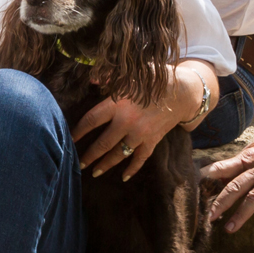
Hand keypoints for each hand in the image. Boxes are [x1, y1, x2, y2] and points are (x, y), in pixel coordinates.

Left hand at [72, 63, 208, 180]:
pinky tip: (124, 177)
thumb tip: (92, 79)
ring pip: (118, 154)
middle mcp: (127, 122)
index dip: (78, 131)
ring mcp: (140, 134)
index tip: (70, 139)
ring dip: (106, 165)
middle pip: (102, 143)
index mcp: (117, 104)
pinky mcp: (152, 141)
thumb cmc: (154, 80)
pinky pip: (140, 159)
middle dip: (89, 156)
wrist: (183, 92)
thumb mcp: (132, 75)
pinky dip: (132, 168)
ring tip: (95, 173)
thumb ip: (110, 78)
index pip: (91, 120)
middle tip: (79, 164)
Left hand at [201, 129, 253, 241]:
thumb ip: (244, 160)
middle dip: (220, 202)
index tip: (194, 190)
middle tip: (209, 218)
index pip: (223, 168)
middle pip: (235, 186)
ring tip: (230, 229)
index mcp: (250, 158)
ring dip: (241, 215)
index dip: (208, 178)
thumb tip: (225, 173)